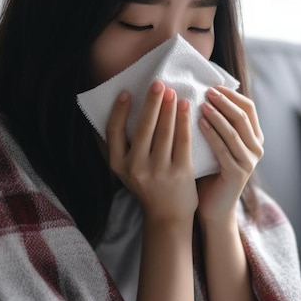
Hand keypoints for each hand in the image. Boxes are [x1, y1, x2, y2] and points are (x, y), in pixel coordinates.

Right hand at [106, 80, 197, 227]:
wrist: (168, 218)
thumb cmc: (148, 188)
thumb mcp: (128, 171)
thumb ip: (126, 147)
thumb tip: (127, 109)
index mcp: (119, 165)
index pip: (114, 132)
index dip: (119, 111)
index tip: (126, 93)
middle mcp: (136, 168)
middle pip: (143, 128)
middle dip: (151, 103)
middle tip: (158, 83)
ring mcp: (159, 171)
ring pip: (164, 131)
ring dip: (169, 108)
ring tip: (172, 91)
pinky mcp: (180, 173)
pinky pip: (182, 140)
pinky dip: (184, 121)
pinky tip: (186, 107)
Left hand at [196, 86, 263, 226]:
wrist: (213, 206)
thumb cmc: (211, 171)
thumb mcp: (218, 142)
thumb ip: (218, 122)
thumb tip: (204, 92)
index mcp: (255, 137)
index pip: (248, 108)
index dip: (231, 95)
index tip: (212, 85)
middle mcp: (257, 148)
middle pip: (242, 117)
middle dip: (224, 101)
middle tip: (207, 91)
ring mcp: (250, 162)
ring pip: (234, 131)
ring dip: (217, 115)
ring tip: (201, 104)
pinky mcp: (238, 173)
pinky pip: (224, 149)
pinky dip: (211, 134)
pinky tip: (198, 124)